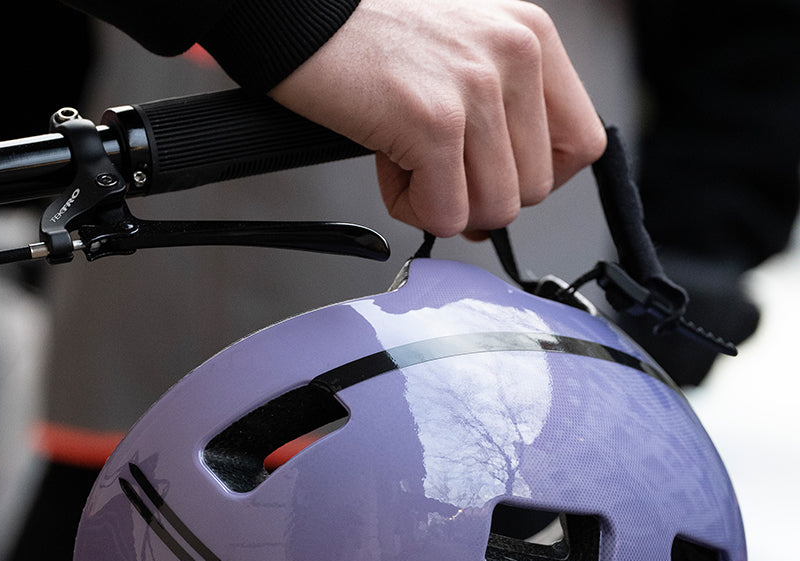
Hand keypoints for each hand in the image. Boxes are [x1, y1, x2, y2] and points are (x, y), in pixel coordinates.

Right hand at [270, 0, 606, 238]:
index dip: (536, 178)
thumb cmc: (372, 44)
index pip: (582, 146)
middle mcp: (515, 55)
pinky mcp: (435, 122)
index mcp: (532, 38)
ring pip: (494, 210)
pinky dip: (411, 207)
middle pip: (535, 191)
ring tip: (407, 160)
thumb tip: (500, 205)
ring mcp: (477, 88)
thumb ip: (502, 116)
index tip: (492, 173)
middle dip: (480, 197)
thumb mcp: (463, 59)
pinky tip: (388, 165)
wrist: (302, 20)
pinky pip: (446, 215)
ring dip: (444, 205)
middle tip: (433, 167)